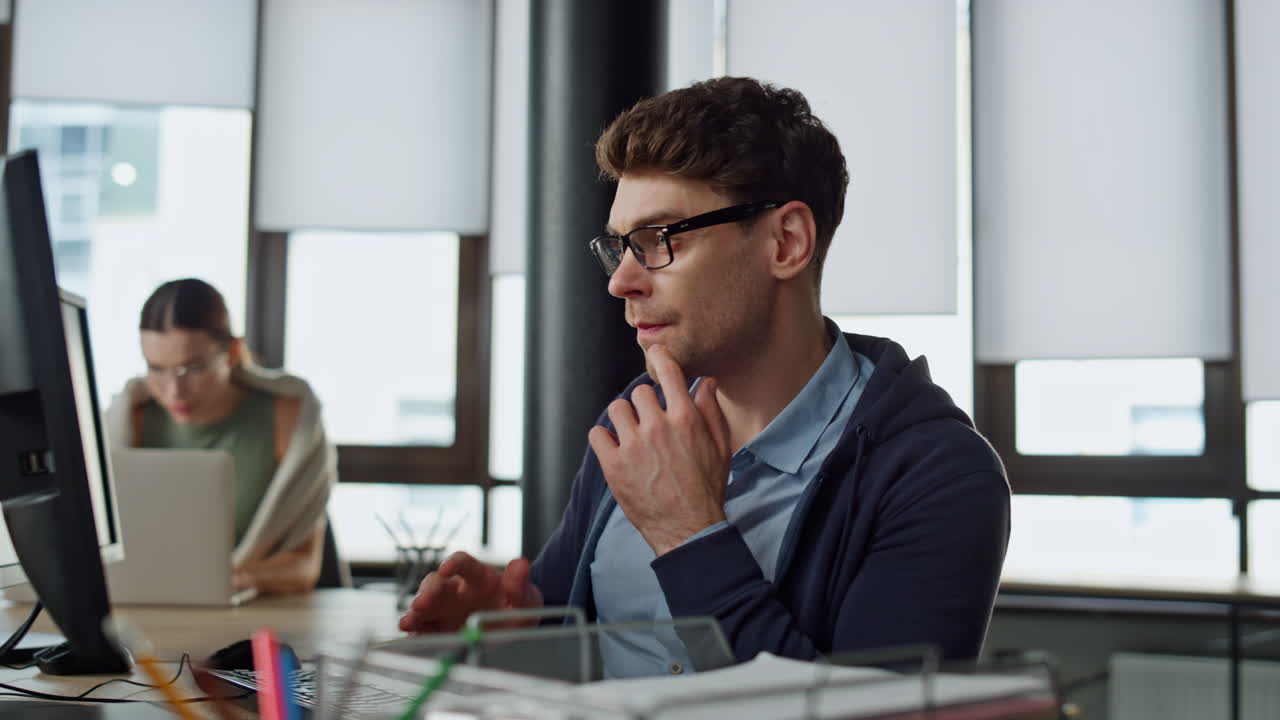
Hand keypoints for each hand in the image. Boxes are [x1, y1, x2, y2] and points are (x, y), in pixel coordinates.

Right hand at [398, 552, 542, 633]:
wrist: (515, 628)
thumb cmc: (518, 606)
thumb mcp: (525, 597)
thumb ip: (519, 583)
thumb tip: (521, 563)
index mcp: (478, 577)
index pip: (463, 564)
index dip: (454, 564)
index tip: (446, 569)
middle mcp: (456, 590)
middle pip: (435, 584)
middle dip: (427, 593)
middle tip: (420, 604)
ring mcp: (445, 609)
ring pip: (423, 605)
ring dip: (414, 613)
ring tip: (408, 623)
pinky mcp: (439, 628)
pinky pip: (423, 628)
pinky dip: (416, 633)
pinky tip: (412, 639)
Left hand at [587, 345, 731, 556]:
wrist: (689, 529)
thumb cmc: (707, 490)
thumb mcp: (721, 448)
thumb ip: (711, 412)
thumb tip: (705, 384)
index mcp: (685, 419)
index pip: (668, 373)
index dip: (661, 359)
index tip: (656, 355)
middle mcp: (657, 427)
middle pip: (639, 393)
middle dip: (644, 405)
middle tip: (649, 423)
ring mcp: (633, 446)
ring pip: (616, 409)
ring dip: (623, 419)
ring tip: (632, 436)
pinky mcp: (613, 465)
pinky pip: (597, 434)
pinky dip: (604, 439)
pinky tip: (615, 449)